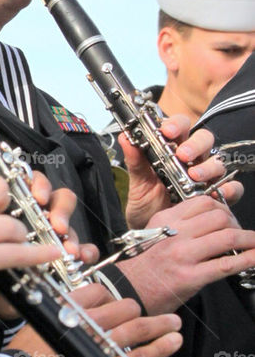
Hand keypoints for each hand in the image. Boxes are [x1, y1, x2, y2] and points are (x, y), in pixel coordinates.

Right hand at [7, 284, 181, 356]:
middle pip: (122, 307)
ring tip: (173, 324)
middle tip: (147, 317)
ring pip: (138, 328)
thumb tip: (76, 313)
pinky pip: (141, 356)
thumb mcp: (37, 324)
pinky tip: (171, 342)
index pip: (98, 290)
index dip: (110, 297)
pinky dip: (159, 348)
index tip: (116, 306)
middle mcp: (87, 322)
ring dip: (160, 325)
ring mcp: (101, 344)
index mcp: (68, 308)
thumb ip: (59, 315)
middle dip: (137, 311)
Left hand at [29, 172, 98, 265]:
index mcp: (24, 200)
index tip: (40, 198)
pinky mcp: (71, 250)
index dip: (41, 185)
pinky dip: (88, 252)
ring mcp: (59, 231)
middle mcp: (45, 212)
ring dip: (73, 235)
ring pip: (72, 224)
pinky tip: (85, 258)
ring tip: (70, 250)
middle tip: (59, 228)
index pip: (38, 181)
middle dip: (62, 212)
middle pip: (61, 199)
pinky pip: (85, 248)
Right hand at [118, 194, 254, 314]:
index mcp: (165, 220)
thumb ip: (180, 225)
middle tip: (242, 233)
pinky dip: (249, 259)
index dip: (223, 207)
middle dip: (237, 223)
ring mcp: (183, 255)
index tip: (229, 217)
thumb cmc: (142, 266)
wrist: (126, 291)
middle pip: (219, 216)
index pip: (203, 202)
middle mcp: (175, 234)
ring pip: (228, 237)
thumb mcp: (155, 234)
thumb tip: (212, 223)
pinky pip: (227, 265)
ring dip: (250, 239)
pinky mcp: (191, 277)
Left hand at [122, 116, 240, 227]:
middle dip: (194, 144)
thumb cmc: (146, 203)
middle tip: (183, 155)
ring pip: (217, 161)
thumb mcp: (138, 182)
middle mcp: (192, 160)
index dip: (176, 124)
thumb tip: (125, 138)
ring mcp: (206, 177)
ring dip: (208, 166)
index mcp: (171, 149)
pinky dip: (227, 189)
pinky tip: (214, 194)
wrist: (152, 232)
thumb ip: (134, 160)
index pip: (180, 126)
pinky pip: (231, 188)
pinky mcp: (215, 195)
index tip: (167, 131)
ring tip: (194, 176)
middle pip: (203, 139)